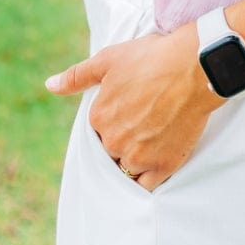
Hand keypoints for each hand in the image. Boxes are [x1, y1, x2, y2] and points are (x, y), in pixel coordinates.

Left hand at [45, 25, 222, 191]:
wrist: (196, 66)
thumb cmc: (153, 57)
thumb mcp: (109, 59)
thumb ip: (78, 76)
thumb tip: (49, 85)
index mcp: (99, 117)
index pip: (99, 130)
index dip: (114, 119)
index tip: (131, 108)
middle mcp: (114, 141)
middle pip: (112, 150)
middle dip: (124, 139)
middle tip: (145, 121)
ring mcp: (139, 157)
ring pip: (127, 168)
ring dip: (136, 159)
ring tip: (153, 139)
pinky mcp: (163, 166)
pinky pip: (146, 186)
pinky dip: (147, 180)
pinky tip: (154, 165)